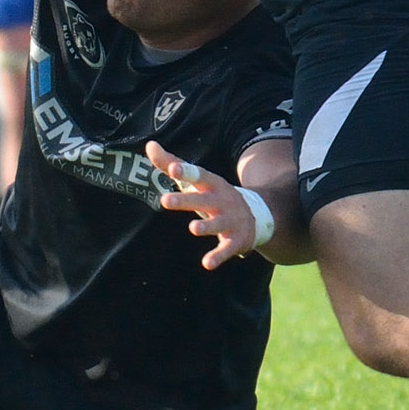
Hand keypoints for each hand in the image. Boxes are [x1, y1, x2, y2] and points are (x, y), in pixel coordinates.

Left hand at [146, 142, 264, 268]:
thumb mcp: (198, 178)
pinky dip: (218, 256)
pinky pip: (226, 249)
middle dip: (186, 200)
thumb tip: (149, 145)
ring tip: (193, 228)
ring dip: (207, 226)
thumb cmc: (216, 194)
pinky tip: (207, 264)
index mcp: (212, 184)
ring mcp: (231, 220)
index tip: (172, 168)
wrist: (258, 214)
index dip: (186, 171)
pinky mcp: (236, 240)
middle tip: (164, 201)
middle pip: (203, 200)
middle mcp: (222, 200)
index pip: (199, 175)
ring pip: (218, 224)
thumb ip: (172, 162)